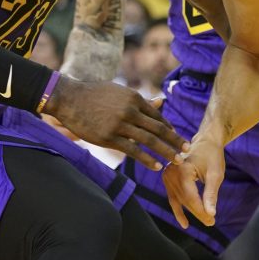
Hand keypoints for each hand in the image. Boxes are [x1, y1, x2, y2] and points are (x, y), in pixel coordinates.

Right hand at [44, 75, 187, 169]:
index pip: (157, 115)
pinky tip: (157, 166)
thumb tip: (161, 102)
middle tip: (187, 149)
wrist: (70, 98)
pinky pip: (133, 151)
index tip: (177, 137)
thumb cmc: (95, 94)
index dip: (169, 128)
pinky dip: (147, 160)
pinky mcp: (109, 137)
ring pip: (149, 141)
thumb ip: (141, 100)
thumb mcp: (120, 92)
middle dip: (174, 140)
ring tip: (177, 160)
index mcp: (134, 98)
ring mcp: (120, 124)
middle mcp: (130, 110)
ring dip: (165, 151)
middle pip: (158, 128)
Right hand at [163, 134, 225, 228]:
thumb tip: (211, 214)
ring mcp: (167, 175)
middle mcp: (171, 173)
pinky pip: (173, 197)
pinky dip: (179, 209)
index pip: (190, 197)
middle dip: (198, 212)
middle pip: (184, 200)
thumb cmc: (212, 156)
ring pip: (179, 200)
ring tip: (205, 222)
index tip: (212, 221)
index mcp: (182, 170)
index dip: (201, 212)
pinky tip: (185, 223)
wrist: (205, 141)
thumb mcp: (215, 174)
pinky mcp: (167, 178)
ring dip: (191, 212)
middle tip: (211, 223)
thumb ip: (211, 194)